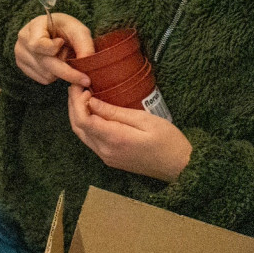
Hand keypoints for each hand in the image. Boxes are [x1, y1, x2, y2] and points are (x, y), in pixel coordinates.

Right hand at [15, 13, 93, 86]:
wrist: (53, 30)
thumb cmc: (65, 28)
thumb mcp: (78, 30)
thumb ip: (85, 46)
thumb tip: (87, 64)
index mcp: (35, 26)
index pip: (37, 44)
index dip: (52, 48)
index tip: (63, 44)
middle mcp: (23, 41)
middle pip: (45, 64)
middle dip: (67, 72)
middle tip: (85, 79)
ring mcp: (20, 54)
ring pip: (46, 74)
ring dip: (60, 72)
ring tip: (63, 58)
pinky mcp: (22, 66)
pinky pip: (42, 79)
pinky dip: (54, 75)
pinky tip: (56, 63)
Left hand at [67, 85, 191, 180]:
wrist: (180, 166)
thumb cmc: (168, 140)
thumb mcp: (144, 120)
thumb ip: (115, 112)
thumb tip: (91, 101)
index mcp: (114, 139)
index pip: (83, 120)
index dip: (77, 101)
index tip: (83, 86)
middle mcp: (105, 151)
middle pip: (77, 127)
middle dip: (73, 105)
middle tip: (76, 87)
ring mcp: (106, 157)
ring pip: (82, 134)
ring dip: (77, 114)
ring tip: (81, 96)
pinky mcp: (110, 159)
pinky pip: (90, 140)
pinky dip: (86, 124)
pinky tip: (92, 112)